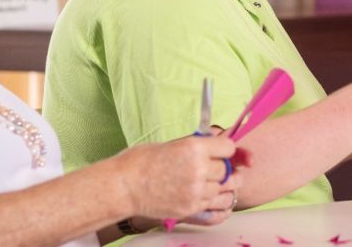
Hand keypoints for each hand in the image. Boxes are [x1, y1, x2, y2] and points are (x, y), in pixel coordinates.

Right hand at [115, 135, 244, 219]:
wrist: (123, 186)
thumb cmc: (140, 162)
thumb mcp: (172, 144)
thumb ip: (196, 147)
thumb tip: (214, 145)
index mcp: (194, 148)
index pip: (229, 147)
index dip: (224, 149)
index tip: (219, 151)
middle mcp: (199, 169)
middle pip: (227, 169)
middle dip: (221, 167)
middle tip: (213, 167)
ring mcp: (196, 191)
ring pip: (224, 188)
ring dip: (219, 185)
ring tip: (209, 181)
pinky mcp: (191, 207)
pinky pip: (213, 204)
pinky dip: (211, 199)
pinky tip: (201, 193)